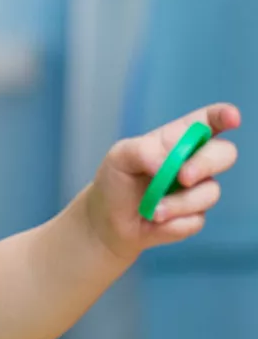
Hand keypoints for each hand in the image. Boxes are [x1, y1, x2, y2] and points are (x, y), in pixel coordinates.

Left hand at [88, 103, 240, 260]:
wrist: (107, 220)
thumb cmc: (116, 181)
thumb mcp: (119, 157)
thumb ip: (142, 151)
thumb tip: (166, 162)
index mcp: (179, 138)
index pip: (211, 120)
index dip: (225, 116)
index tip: (231, 117)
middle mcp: (196, 160)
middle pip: (224, 153)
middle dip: (205, 164)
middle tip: (182, 177)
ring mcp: (199, 189)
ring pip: (209, 193)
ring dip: (177, 203)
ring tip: (151, 209)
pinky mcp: (195, 216)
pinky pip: (195, 220)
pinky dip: (170, 223)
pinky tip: (154, 220)